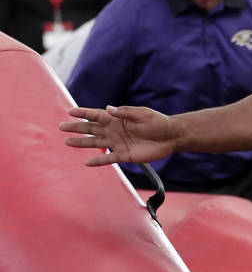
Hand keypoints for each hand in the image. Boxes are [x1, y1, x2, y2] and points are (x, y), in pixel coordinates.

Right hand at [59, 105, 176, 166]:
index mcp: (117, 118)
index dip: (83, 113)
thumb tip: (108, 108)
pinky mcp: (124, 156)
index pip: (96, 115)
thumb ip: (124, 112)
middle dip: (76, 128)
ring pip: (96, 143)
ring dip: (82, 143)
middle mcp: (114, 130)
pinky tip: (87, 162)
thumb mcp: (141, 114)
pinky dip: (98, 161)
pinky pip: (108, 158)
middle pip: (91, 129)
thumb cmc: (157, 122)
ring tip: (67, 142)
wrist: (170, 137)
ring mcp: (118, 143)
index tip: (69, 111)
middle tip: (61, 127)